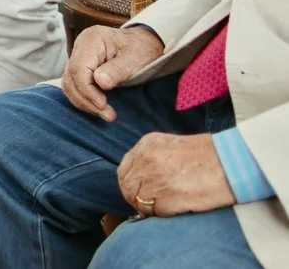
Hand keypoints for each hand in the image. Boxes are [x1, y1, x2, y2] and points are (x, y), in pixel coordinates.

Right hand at [62, 23, 164, 120]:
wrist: (144, 41)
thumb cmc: (142, 48)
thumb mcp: (135, 59)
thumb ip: (117, 70)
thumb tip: (100, 83)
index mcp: (92, 39)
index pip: (79, 69)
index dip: (87, 91)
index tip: (104, 105)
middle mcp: (80, 45)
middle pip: (71, 77)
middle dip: (87, 100)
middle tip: (108, 115)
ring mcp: (78, 55)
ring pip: (69, 83)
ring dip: (84, 102)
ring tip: (105, 114)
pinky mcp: (81, 65)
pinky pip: (74, 84)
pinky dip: (83, 98)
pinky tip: (98, 106)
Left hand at [118, 132, 235, 217]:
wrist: (233, 164)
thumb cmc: (210, 155)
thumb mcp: (172, 146)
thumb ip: (153, 158)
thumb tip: (142, 179)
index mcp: (147, 144)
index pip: (124, 170)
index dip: (130, 184)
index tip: (138, 192)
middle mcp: (146, 159)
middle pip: (127, 187)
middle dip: (136, 198)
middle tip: (150, 205)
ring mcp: (155, 179)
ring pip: (139, 201)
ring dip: (150, 208)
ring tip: (168, 206)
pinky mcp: (167, 198)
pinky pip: (156, 212)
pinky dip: (163, 214)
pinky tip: (178, 208)